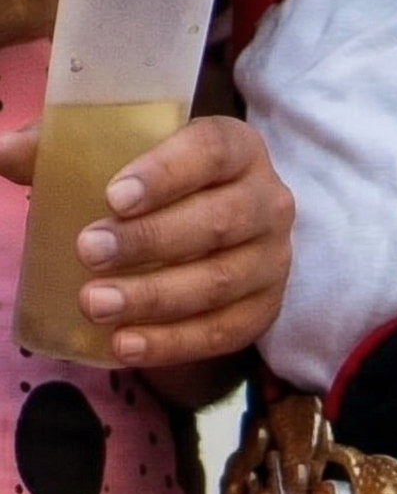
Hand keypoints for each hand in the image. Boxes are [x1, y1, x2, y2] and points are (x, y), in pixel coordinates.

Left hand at [0, 112, 292, 370]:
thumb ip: (60, 147)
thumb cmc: (159, 184)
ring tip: (95, 306)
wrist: (213, 232)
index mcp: (238, 147)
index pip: (210, 152)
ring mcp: (273, 261)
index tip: (113, 196)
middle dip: (150, 242)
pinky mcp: (265, 311)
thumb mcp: (118, 154)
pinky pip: (223, 333)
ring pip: (219, 283)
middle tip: (88, 253)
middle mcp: (269, 202)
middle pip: (218, 224)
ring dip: (154, 299)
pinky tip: (126, 346)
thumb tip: (0, 151)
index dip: (165, 173)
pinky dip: (172, 343)